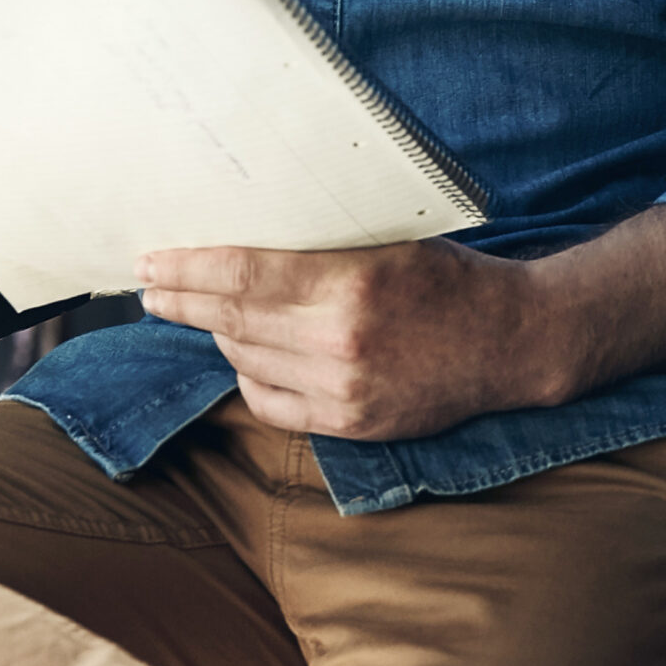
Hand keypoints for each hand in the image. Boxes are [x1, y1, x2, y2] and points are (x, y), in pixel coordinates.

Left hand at [140, 208, 665, 442]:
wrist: (515, 342)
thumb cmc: (450, 279)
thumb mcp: (389, 242)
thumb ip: (320, 250)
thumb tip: (241, 244)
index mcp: (352, 283)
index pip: (242, 275)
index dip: (187, 268)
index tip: (151, 262)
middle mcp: (341, 340)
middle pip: (232, 319)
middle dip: (181, 301)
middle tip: (150, 285)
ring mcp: (344, 389)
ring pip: (245, 359)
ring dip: (219, 333)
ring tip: (205, 313)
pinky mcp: (352, 423)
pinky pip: (270, 401)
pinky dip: (250, 374)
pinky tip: (250, 355)